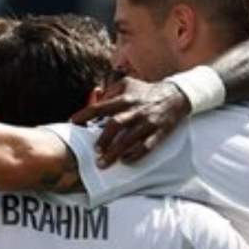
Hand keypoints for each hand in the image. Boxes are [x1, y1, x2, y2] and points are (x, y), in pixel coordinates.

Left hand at [69, 77, 191, 165]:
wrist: (175, 96)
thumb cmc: (145, 92)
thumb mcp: (127, 84)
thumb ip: (109, 92)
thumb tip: (93, 102)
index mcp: (126, 98)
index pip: (101, 107)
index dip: (86, 114)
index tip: (73, 122)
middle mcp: (136, 110)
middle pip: (116, 125)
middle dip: (103, 139)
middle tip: (94, 151)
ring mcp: (148, 122)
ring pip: (130, 139)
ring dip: (115, 152)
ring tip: (103, 163)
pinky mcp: (159, 133)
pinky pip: (147, 146)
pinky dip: (135, 155)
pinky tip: (125, 161)